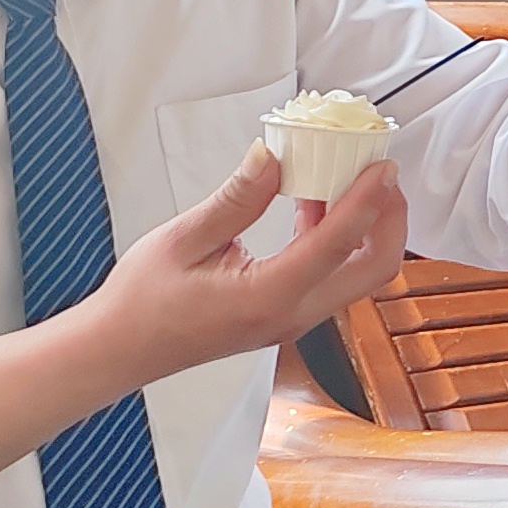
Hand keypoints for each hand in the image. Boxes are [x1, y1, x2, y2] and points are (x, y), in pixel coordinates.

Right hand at [88, 147, 409, 386]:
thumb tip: (272, 158)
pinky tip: (313, 206)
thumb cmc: (141, 303)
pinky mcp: (286, 316)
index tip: (382, 166)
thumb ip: (236, 199)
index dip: (368, 199)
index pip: (340, 244)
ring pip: (357, 275)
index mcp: (269, 297)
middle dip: (389, 219)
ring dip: (364, 228)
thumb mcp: (183, 239)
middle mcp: (292, 315)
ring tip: (344, 180)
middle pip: (374, 269)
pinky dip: (338, 241)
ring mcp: (293, 320)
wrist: (119, 350)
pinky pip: (330, 277)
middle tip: (379, 174)